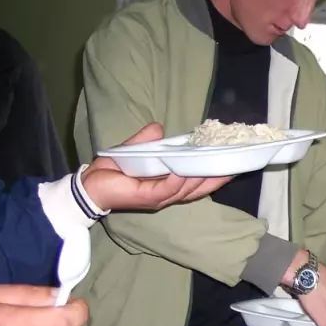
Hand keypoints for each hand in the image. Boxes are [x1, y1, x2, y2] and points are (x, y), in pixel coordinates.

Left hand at [81, 124, 232, 210]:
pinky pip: (168, 190)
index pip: (198, 181)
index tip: (232, 161)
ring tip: (216, 164)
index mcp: (170, 185)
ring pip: (187, 189)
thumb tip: (160, 128)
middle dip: (217, 177)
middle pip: (200, 188)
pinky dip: (178, 181)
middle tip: (235, 164)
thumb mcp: (136, 150)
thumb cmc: (113, 170)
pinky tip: (185, 172)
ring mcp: (160, 197)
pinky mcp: (148, 197)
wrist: (91, 185)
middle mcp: (169, 194)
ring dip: (201, 177)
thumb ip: (149, 140)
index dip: (215, 173)